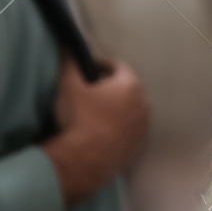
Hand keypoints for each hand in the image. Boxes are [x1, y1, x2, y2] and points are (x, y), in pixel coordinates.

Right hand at [43, 56, 149, 204]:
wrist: (84, 161)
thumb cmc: (79, 119)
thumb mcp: (69, 85)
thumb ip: (70, 63)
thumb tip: (69, 49)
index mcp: (129, 86)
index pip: (118, 66)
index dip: (102, 64)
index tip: (89, 67)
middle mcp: (142, 105)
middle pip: (127, 88)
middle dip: (111, 86)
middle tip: (92, 88)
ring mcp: (142, 128)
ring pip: (131, 110)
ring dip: (118, 108)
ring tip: (98, 111)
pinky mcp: (138, 147)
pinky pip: (130, 130)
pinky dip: (120, 127)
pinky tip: (104, 131)